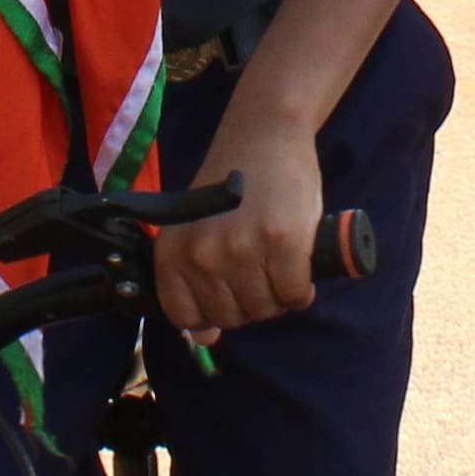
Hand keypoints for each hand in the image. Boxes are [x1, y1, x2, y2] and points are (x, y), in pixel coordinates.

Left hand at [161, 121, 324, 334]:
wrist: (265, 134)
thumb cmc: (231, 185)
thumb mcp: (195, 230)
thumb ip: (192, 282)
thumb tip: (204, 341)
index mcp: (173, 254)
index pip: (186, 318)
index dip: (213, 313)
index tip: (229, 292)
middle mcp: (203, 256)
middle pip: (232, 317)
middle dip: (251, 303)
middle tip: (261, 272)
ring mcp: (242, 250)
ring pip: (265, 308)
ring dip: (278, 296)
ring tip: (280, 266)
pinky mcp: (282, 243)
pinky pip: (294, 294)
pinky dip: (301, 289)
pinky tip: (300, 267)